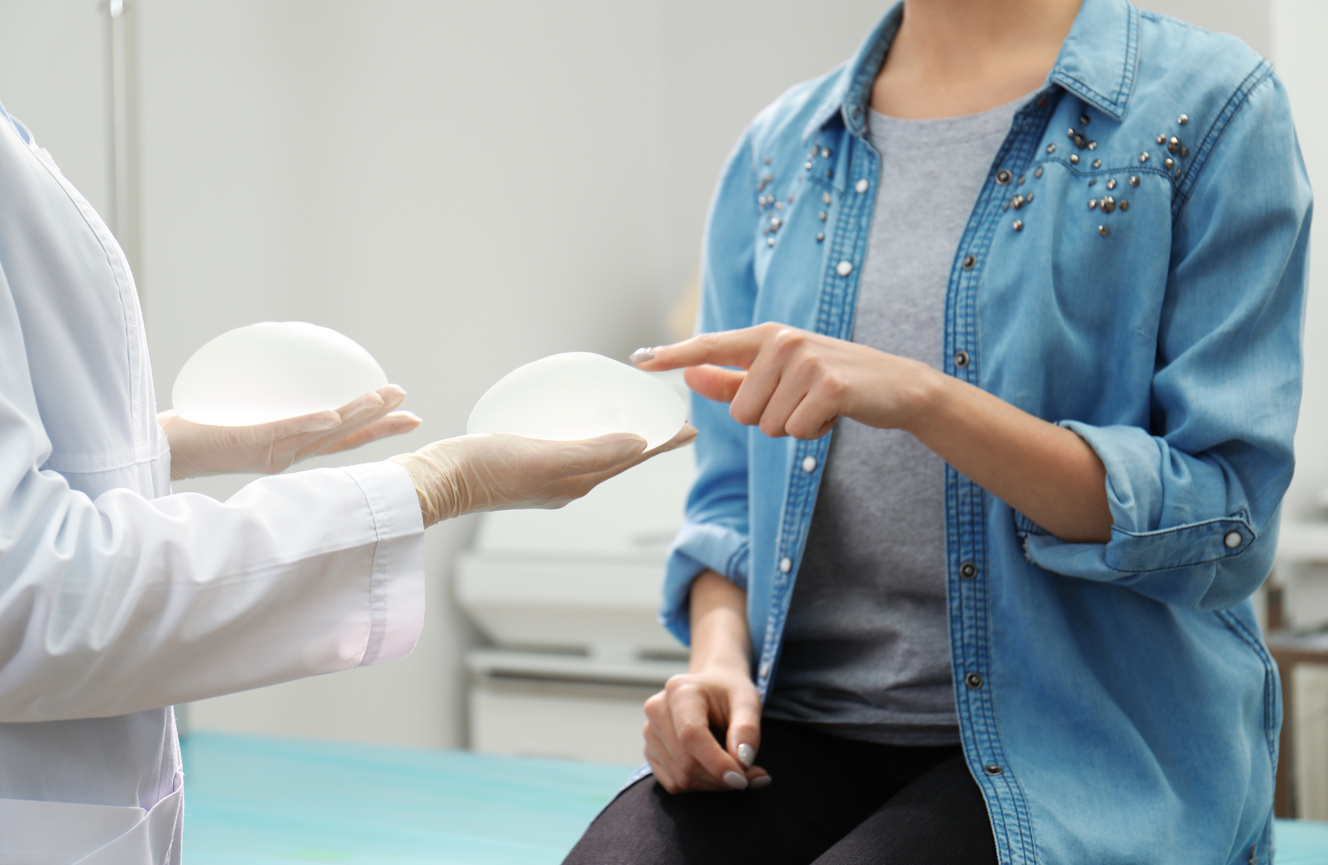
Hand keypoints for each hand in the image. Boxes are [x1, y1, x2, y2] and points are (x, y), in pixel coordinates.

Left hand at [159, 385, 420, 479]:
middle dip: (378, 422)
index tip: (409, 417)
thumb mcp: (243, 410)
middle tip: (406, 401)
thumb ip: (270, 396)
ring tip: (381, 399)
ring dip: (355, 417)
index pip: (343, 439)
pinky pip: (285, 432)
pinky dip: (311, 423)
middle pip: (342, 438)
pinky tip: (332, 414)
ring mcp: (270, 452)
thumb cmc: (197, 429)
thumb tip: (288, 361)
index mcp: (290, 449)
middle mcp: (287, 455)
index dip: (378, 429)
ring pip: (322, 435)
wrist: (160, 450)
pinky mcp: (248, 445)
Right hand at [388, 424, 696, 526]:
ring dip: (620, 438)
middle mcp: (568, 483)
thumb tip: (639, 443)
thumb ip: (592, 451)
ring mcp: (547, 477)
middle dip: (648, 440)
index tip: (691, 428)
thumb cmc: (486, 470)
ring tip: (636, 421)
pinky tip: (578, 421)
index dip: (662, 442)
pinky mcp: (526, 466)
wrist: (437, 482)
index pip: (632, 458)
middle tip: (671, 421)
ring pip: (597, 453)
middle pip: (620, 456)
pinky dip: (587, 434)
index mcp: (578, 482)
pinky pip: (570, 447)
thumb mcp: (544, 457)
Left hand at [632, 324, 940, 438]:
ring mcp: (805, 361)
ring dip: (793, 427)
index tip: (641, 360)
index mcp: (766, 337)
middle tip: (803, 402)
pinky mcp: (827, 386)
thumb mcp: (781, 377)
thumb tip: (688, 375)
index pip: (710, 346)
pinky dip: (813, 433)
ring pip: (767, 426)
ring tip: (819, 406)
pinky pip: (794, 432)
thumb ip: (732, 378)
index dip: (674, 355)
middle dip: (770, 420)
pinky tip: (834, 414)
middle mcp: (782, 342)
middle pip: (740, 413)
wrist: (896, 387)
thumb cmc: (832, 383)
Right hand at [643, 664, 769, 793]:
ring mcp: (650, 732)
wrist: (712, 687)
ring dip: (714, 784)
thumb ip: (748, 729)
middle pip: (686, 763)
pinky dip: (700, 786)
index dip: (717, 763)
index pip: (691, 736)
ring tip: (737, 771)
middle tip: (753, 775)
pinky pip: (674, 784)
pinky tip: (716, 771)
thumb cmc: (730, 692)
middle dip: (722, 778)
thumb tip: (743, 761)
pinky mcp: (650, 751)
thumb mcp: (748, 701)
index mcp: (680, 691)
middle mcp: (657, 710)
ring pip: (681, 778)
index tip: (743, 779)